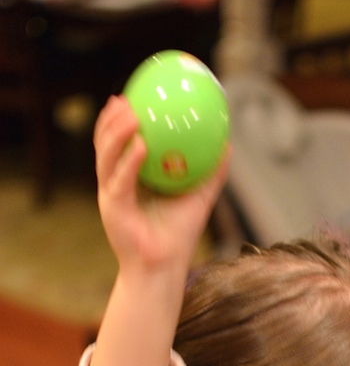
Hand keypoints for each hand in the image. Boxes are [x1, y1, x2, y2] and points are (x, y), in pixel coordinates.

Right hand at [94, 95, 228, 271]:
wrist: (163, 269)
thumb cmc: (179, 237)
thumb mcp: (199, 198)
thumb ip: (211, 172)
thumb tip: (227, 144)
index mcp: (129, 179)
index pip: (119, 143)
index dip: (120, 120)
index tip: (130, 96)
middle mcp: (115, 184)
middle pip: (105, 144)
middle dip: (111, 120)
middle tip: (125, 99)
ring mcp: (110, 195)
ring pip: (106, 157)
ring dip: (116, 132)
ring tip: (131, 113)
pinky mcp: (112, 209)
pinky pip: (120, 179)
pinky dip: (129, 161)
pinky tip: (141, 144)